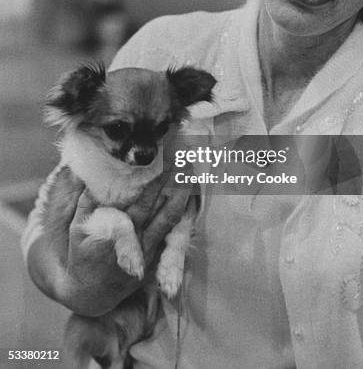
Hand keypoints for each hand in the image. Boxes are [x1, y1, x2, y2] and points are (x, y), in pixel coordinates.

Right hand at [28, 167, 189, 315]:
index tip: (161, 163)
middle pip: (160, 208)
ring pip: (170, 220)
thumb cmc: (82, 257)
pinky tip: (188, 201)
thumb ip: (86, 202)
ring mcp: (149, 250)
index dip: (153, 183)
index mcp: (117, 231)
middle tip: (183, 162)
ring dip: (181, 198)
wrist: (91, 295)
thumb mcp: (76, 230)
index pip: (140, 202)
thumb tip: (91, 175)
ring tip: (190, 178)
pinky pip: (172, 236)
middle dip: (171, 185)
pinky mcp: (156, 258)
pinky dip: (181, 218)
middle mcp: (137, 240)